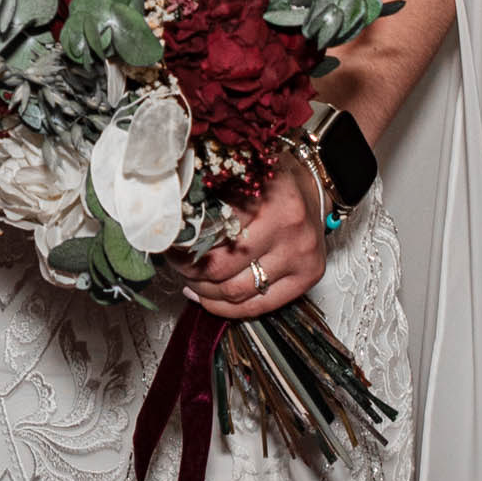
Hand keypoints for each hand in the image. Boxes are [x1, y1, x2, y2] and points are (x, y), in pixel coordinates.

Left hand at [177, 156, 325, 319]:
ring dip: (206, 292)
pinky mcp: (309, 277)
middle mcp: (287, 229)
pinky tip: (209, 299)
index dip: (182, 243)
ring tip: (191, 281)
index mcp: (266, 199)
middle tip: (176, 264)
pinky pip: (262, 306)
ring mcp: (300, 256)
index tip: (167, 243)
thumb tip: (168, 213)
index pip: (212, 233)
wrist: (314, 185)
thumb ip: (209, 189)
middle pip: (222, 267)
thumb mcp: (239, 171)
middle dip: (190, 271)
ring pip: (238, 292)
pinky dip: (229, 309)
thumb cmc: (271, 179)